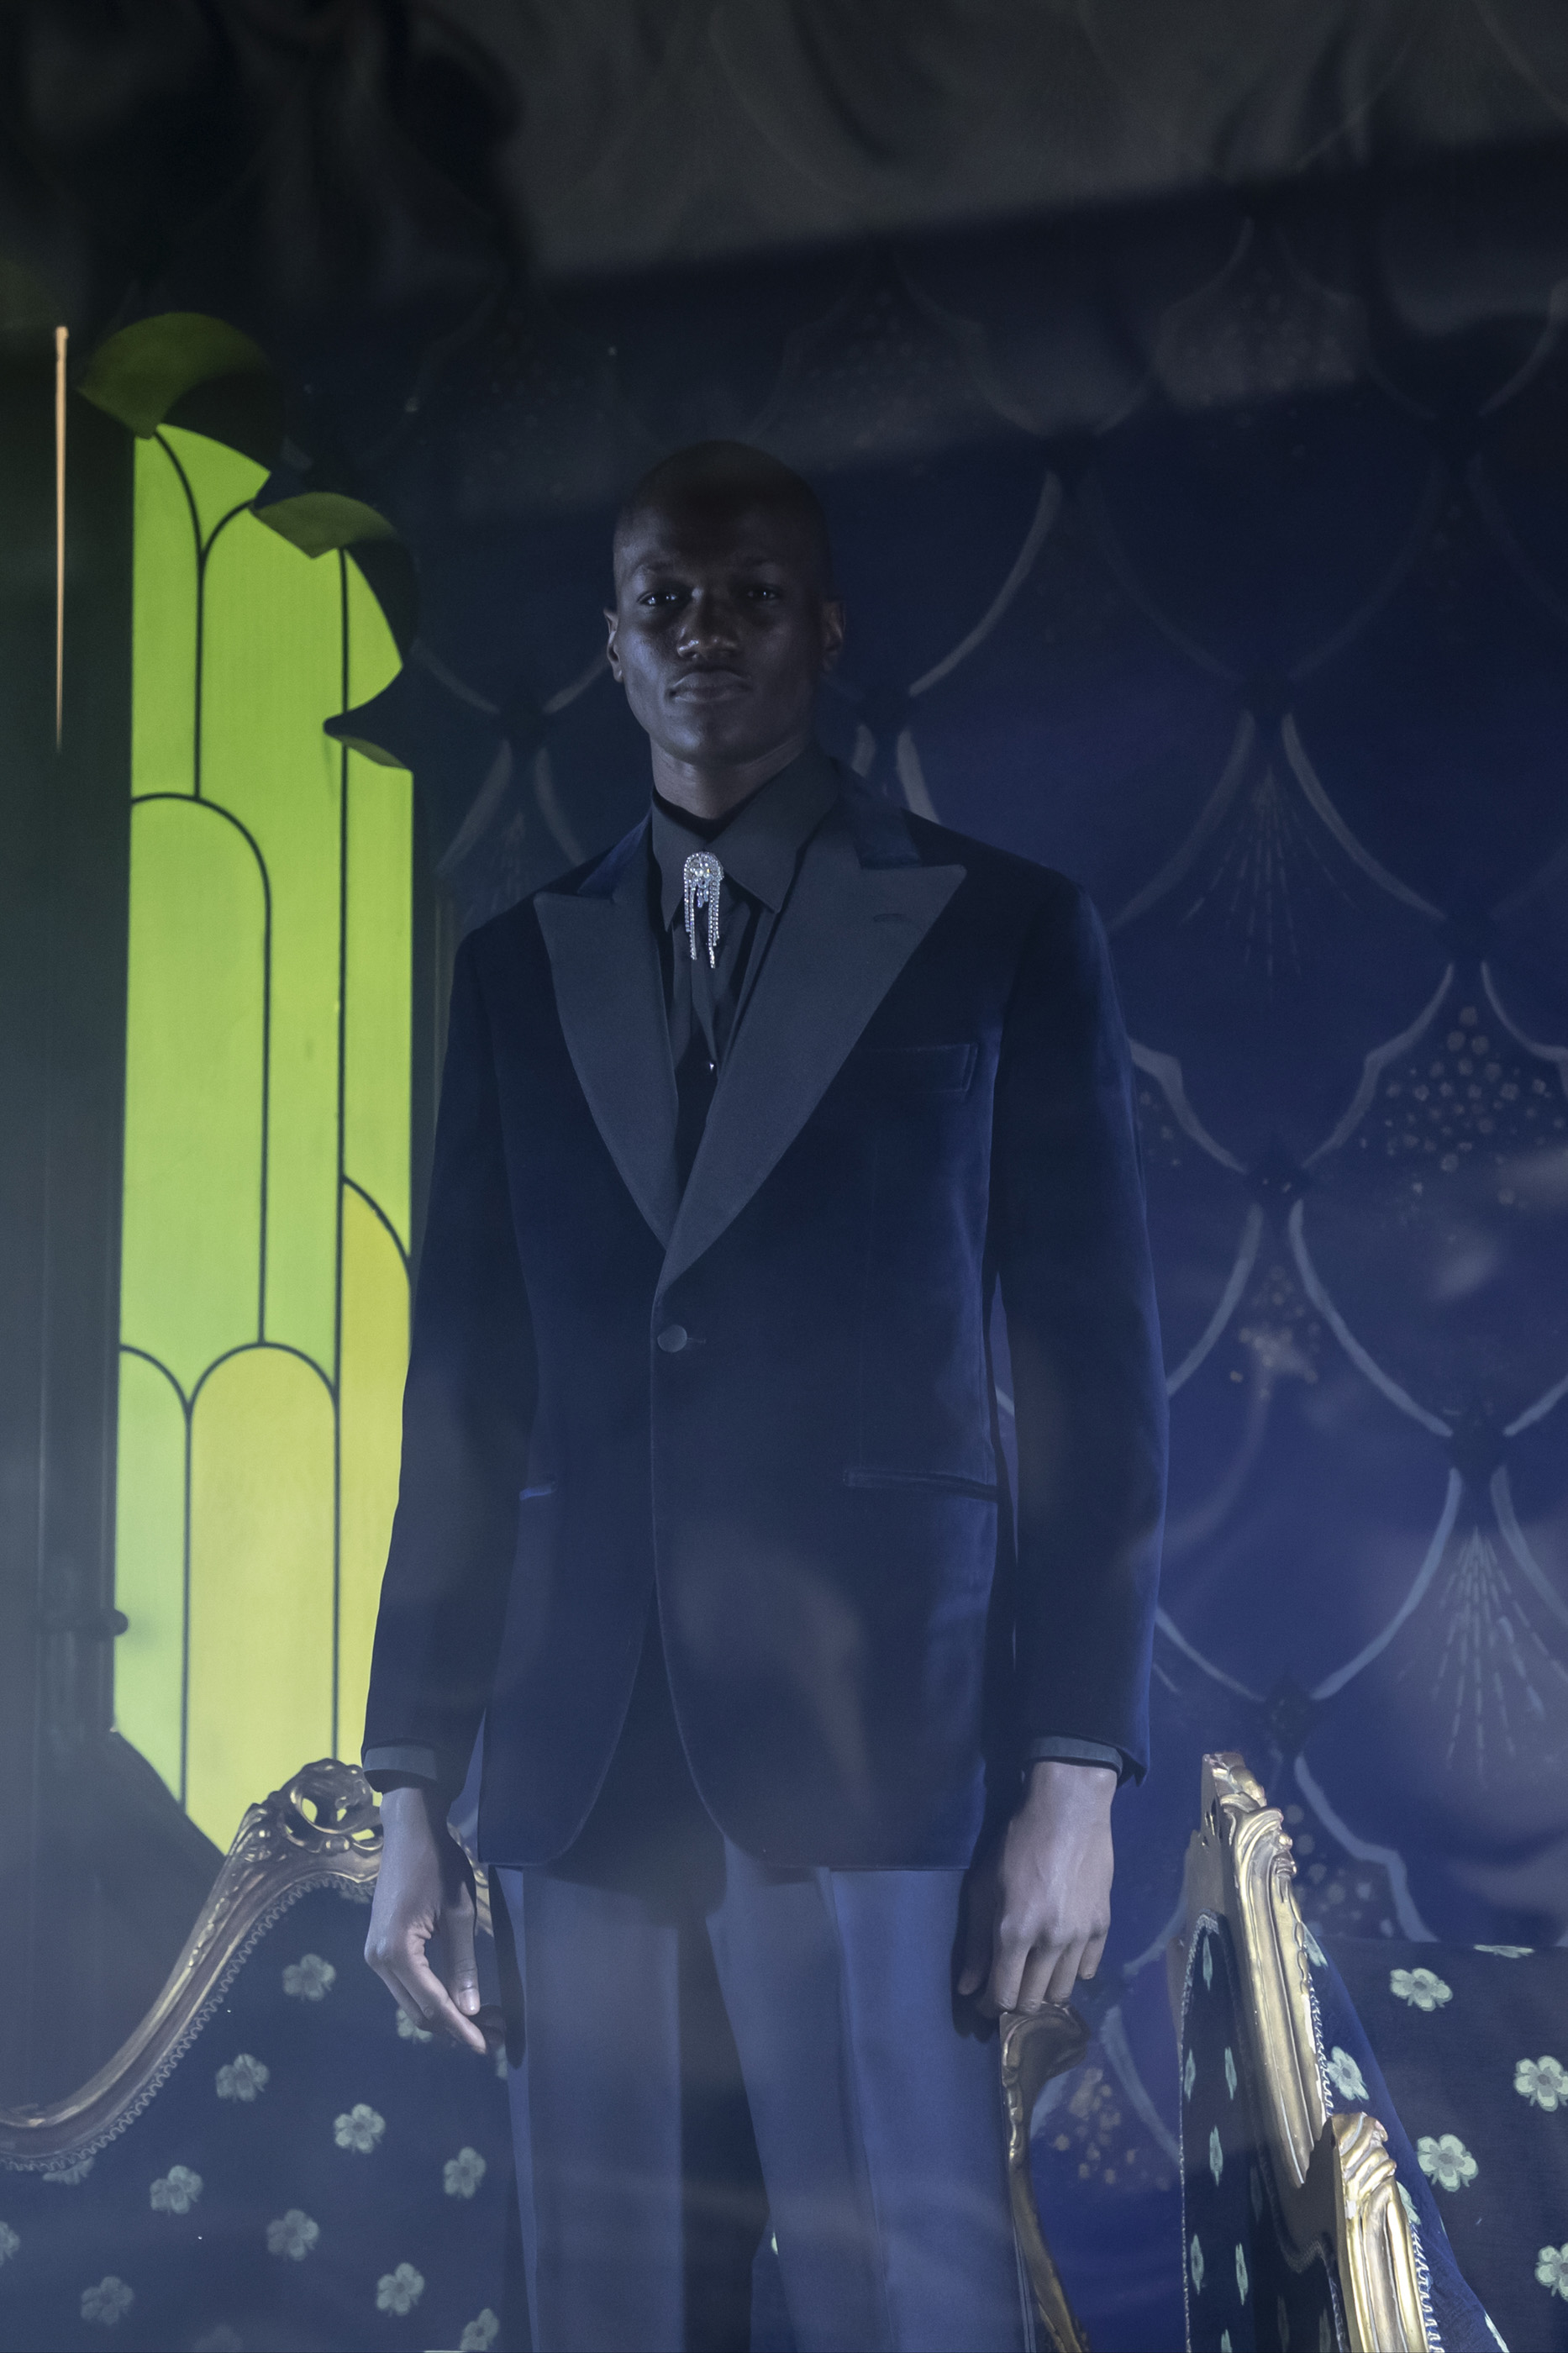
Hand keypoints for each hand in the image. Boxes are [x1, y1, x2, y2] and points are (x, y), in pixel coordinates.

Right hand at [364, 1786, 498, 2053]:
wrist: (409, 1831)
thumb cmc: (439, 1866)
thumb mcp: (460, 1913)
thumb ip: (463, 1964)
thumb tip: (469, 2010)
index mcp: (397, 1953)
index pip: (433, 2006)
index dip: (462, 2030)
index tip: (489, 2046)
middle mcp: (378, 1962)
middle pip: (419, 2013)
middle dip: (457, 2028)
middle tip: (495, 2034)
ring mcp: (375, 1956)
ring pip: (412, 2003)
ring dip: (446, 2016)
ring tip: (484, 2021)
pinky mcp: (380, 1949)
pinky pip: (408, 1986)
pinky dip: (433, 1998)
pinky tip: (459, 2000)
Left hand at [957, 1759, 1115, 2015]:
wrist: (1068, 1812)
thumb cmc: (1017, 1845)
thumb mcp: (983, 1887)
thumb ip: (975, 1942)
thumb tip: (967, 1988)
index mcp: (1014, 1931)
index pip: (1004, 1995)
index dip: (991, 2006)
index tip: (984, 2002)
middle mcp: (1049, 1942)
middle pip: (1034, 2001)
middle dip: (1016, 2004)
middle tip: (1008, 1990)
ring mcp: (1080, 1936)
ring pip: (1063, 1992)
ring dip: (1044, 1992)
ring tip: (1034, 1978)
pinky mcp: (1103, 1927)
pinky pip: (1087, 1969)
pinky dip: (1071, 1971)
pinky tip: (1060, 1958)